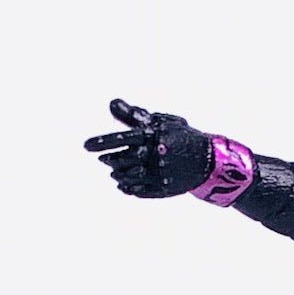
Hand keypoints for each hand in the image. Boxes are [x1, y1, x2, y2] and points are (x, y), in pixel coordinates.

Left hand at [83, 98, 212, 198]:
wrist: (208, 160)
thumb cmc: (181, 137)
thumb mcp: (160, 122)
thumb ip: (135, 115)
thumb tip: (111, 104)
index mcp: (154, 135)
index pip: (122, 138)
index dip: (102, 142)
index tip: (85, 146)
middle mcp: (156, 155)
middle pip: (122, 159)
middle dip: (110, 160)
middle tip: (103, 159)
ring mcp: (160, 174)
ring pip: (128, 176)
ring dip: (117, 174)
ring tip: (113, 171)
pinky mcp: (164, 188)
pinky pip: (139, 191)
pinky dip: (128, 188)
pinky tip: (122, 184)